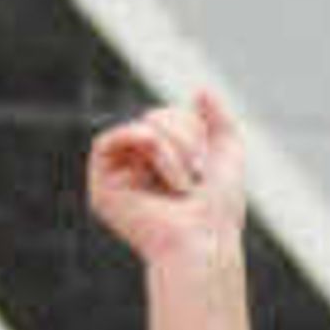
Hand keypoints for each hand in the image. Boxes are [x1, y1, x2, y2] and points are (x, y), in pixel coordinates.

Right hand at [86, 86, 247, 273]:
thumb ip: (218, 117)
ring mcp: (118, 182)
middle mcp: (139, 172)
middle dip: (183, 135)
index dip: (191, 125)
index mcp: (163, 165)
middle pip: (154, 117)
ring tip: (181, 183)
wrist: (206, 239)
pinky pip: (106, 142)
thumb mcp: (227, 151)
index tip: (205, 162)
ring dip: (169, 146)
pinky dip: (139, 143)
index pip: (169, 117)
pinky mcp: (102, 193)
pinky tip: (155, 165)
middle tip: (196, 174)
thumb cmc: (219, 208)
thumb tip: (199, 90)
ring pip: (138, 128)